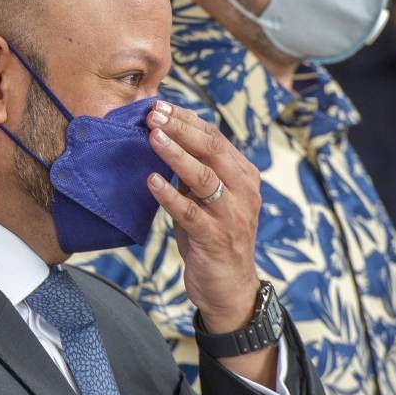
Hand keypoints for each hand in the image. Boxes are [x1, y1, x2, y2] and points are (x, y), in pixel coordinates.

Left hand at [145, 100, 261, 333]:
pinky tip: (152, 182)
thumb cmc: (214, 238)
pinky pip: (190, 212)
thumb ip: (194, 173)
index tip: (160, 106)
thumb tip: (163, 137)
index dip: (187, 119)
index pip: (215, 137)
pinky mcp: (216, 238)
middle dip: (181, 129)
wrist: (230, 288)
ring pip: (204, 177)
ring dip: (176, 154)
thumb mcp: (208, 200)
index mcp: (243, 175)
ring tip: (153, 137)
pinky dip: (170, 195)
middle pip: (213, 150)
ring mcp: (231, 215)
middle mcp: (243, 191)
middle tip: (153, 114)